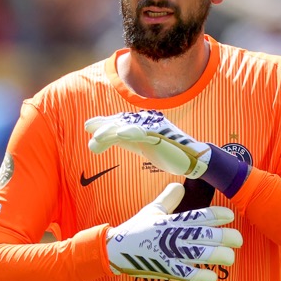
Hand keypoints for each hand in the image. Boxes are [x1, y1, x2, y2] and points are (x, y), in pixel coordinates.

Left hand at [86, 111, 211, 178]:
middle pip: (121, 121)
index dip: (104, 122)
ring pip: (129, 126)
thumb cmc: (166, 152)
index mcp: (141, 124)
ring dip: (112, 130)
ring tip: (98, 136)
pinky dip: (132, 132)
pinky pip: (144, 132)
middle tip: (88, 129)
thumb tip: (97, 142)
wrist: (192, 159)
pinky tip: (120, 134)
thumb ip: (122, 141)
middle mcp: (147, 122)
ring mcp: (154, 128)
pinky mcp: (161, 135)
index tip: (88, 126)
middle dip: (104, 125)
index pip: (119, 121)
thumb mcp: (140, 146)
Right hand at [107, 183, 241, 280]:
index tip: (230, 216)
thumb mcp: (152, 210)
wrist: (115, 249)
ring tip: (230, 257)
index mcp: (171, 220)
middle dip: (224, 237)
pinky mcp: (165, 269)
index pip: (198, 215)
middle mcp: (172, 235)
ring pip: (198, 253)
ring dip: (217, 255)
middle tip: (239, 240)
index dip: (216, 215)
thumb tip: (181, 185)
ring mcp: (169, 253)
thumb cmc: (136, 228)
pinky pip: (185, 274)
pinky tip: (212, 278)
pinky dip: (199, 276)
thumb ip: (168, 198)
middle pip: (204, 235)